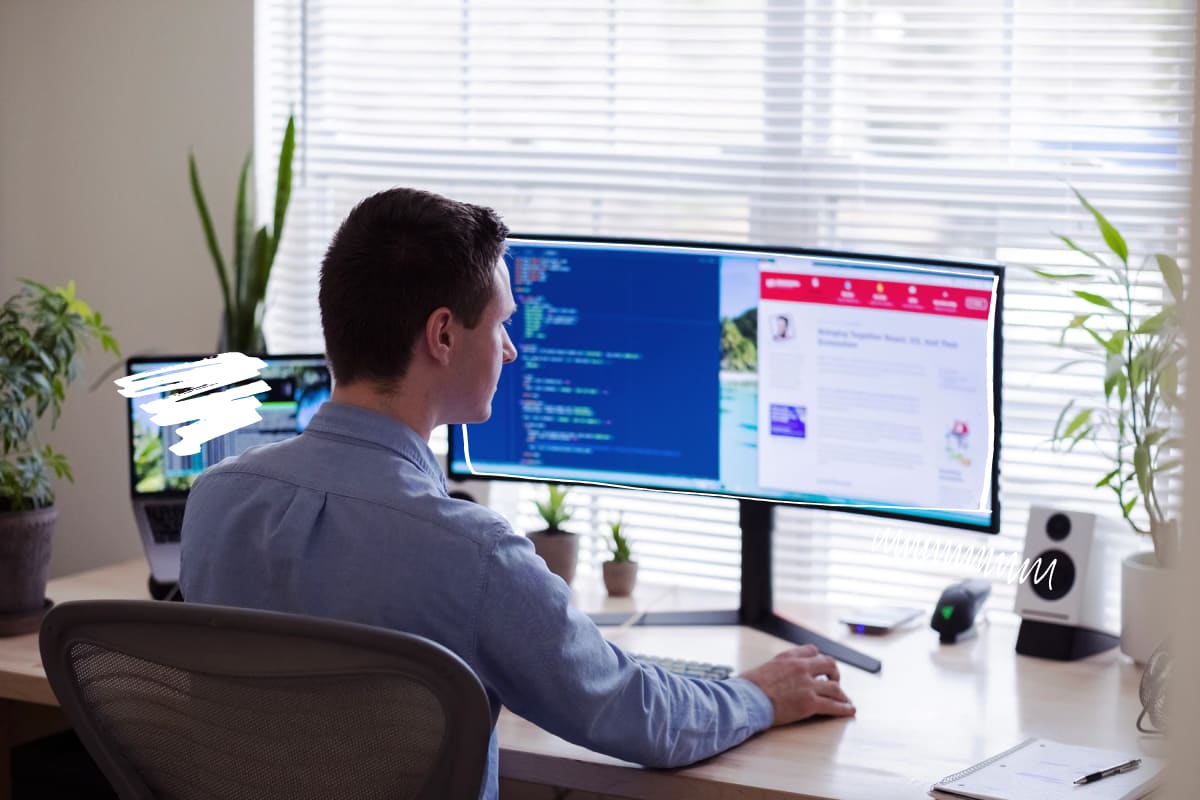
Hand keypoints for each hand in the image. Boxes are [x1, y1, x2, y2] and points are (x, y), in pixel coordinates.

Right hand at [739, 644, 854, 725]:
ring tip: (845, 700)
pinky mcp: (810, 703)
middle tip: (836, 681)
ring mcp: (807, 685)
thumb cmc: (749, 687)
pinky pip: (833, 706)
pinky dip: (844, 709)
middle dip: (835, 673)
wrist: (747, 699)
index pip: (812, 650)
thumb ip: (776, 668)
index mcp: (789, 657)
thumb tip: (774, 675)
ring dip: (842, 694)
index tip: (820, 666)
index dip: (818, 659)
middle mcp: (801, 668)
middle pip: (829, 664)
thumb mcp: (763, 667)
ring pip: (835, 687)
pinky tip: (849, 711)